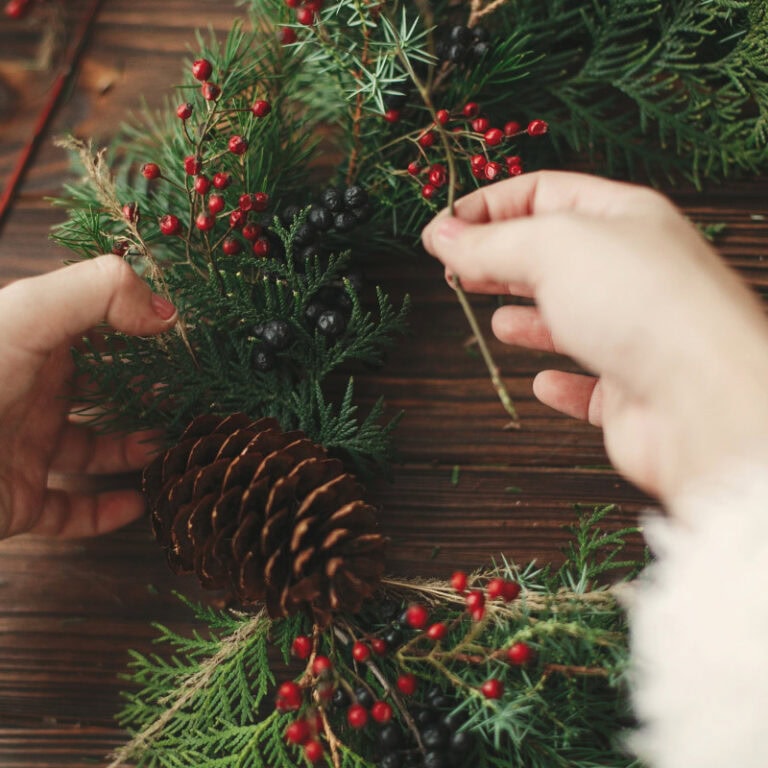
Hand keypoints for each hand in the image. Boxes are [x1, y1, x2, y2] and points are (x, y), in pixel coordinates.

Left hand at [0, 255, 176, 538]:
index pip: (92, 327)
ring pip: (91, 450)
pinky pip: (70, 510)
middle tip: (187, 398)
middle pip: (98, 390)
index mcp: (28, 344)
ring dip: (132, 450)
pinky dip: (106, 512)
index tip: (180, 337)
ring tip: (169, 447)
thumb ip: (98, 292)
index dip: (135, 327)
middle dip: (144, 393)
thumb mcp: (25, 316)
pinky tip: (137, 503)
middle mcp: (27, 394)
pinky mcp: (16, 501)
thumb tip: (166, 313)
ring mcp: (22, 448)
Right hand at [422, 171, 767, 509]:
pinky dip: (562, 383)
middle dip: (499, 259)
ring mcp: (635, 332)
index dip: (488, 206)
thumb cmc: (642, 304)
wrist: (703, 397)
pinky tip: (543, 382)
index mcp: (623, 217)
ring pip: (572, 318)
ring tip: (497, 319)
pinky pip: (590, 384)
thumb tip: (441, 235)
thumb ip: (489, 243)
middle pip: (553, 254)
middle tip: (454, 270)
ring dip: (531, 318)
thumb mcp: (550, 248)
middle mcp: (633, 271)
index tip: (442, 228)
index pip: (544, 193)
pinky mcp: (631, 391)